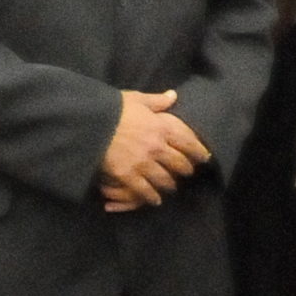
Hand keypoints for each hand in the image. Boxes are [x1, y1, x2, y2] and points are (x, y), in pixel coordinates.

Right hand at [99, 88, 209, 209]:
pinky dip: (152, 197)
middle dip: (185, 170)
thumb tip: (173, 95)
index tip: (205, 157)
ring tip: (171, 186)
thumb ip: (157, 101)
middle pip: (179, 164)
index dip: (199, 152)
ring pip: (164, 179)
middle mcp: (156, 147)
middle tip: (187, 172)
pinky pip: (144, 190)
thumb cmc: (114, 108)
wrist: (90, 122)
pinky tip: (156, 200)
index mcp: (162, 127)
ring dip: (170, 184)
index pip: (188, 143)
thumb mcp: (137, 99)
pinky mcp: (127, 174)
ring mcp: (142, 163)